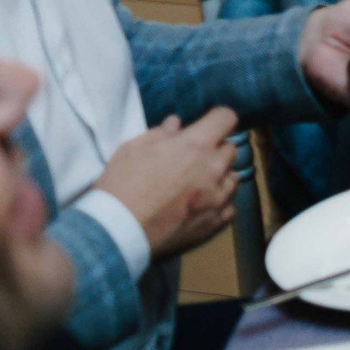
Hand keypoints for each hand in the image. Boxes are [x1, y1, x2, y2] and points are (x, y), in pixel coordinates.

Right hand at [91, 112, 238, 258]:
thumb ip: (160, 133)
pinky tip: (201, 206)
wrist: (117, 232)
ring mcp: (217, 198)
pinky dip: (219, 203)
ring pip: (232, 178)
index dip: (217, 119)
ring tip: (198, 185)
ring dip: (220, 177)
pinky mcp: (215, 223)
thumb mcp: (133, 149)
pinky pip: (229, 206)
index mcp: (196, 145)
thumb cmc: (121, 185)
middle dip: (215, 150)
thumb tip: (176, 124)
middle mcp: (213, 168)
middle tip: (194, 159)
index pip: (226, 117)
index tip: (207, 126)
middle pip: (230, 149)